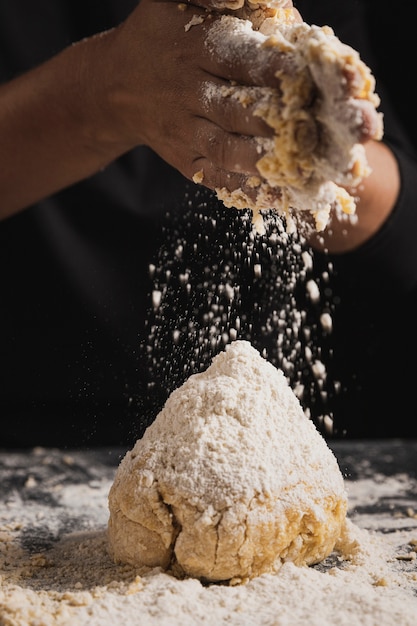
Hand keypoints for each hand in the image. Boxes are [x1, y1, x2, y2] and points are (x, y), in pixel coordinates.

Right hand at [98, 0, 300, 193]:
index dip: (280, 70)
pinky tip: (279, 193)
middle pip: (241, 111)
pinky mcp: (185, 160)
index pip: (243, 60)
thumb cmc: (159, 35)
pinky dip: (247, 189)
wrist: (116, 86)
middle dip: (284, 121)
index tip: (314, 78)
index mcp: (195, 48)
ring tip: (306, 165)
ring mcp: (185, 132)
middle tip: (322, 130)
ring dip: (267, 161)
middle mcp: (189, 93)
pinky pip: (216, 178)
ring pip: (228, 150)